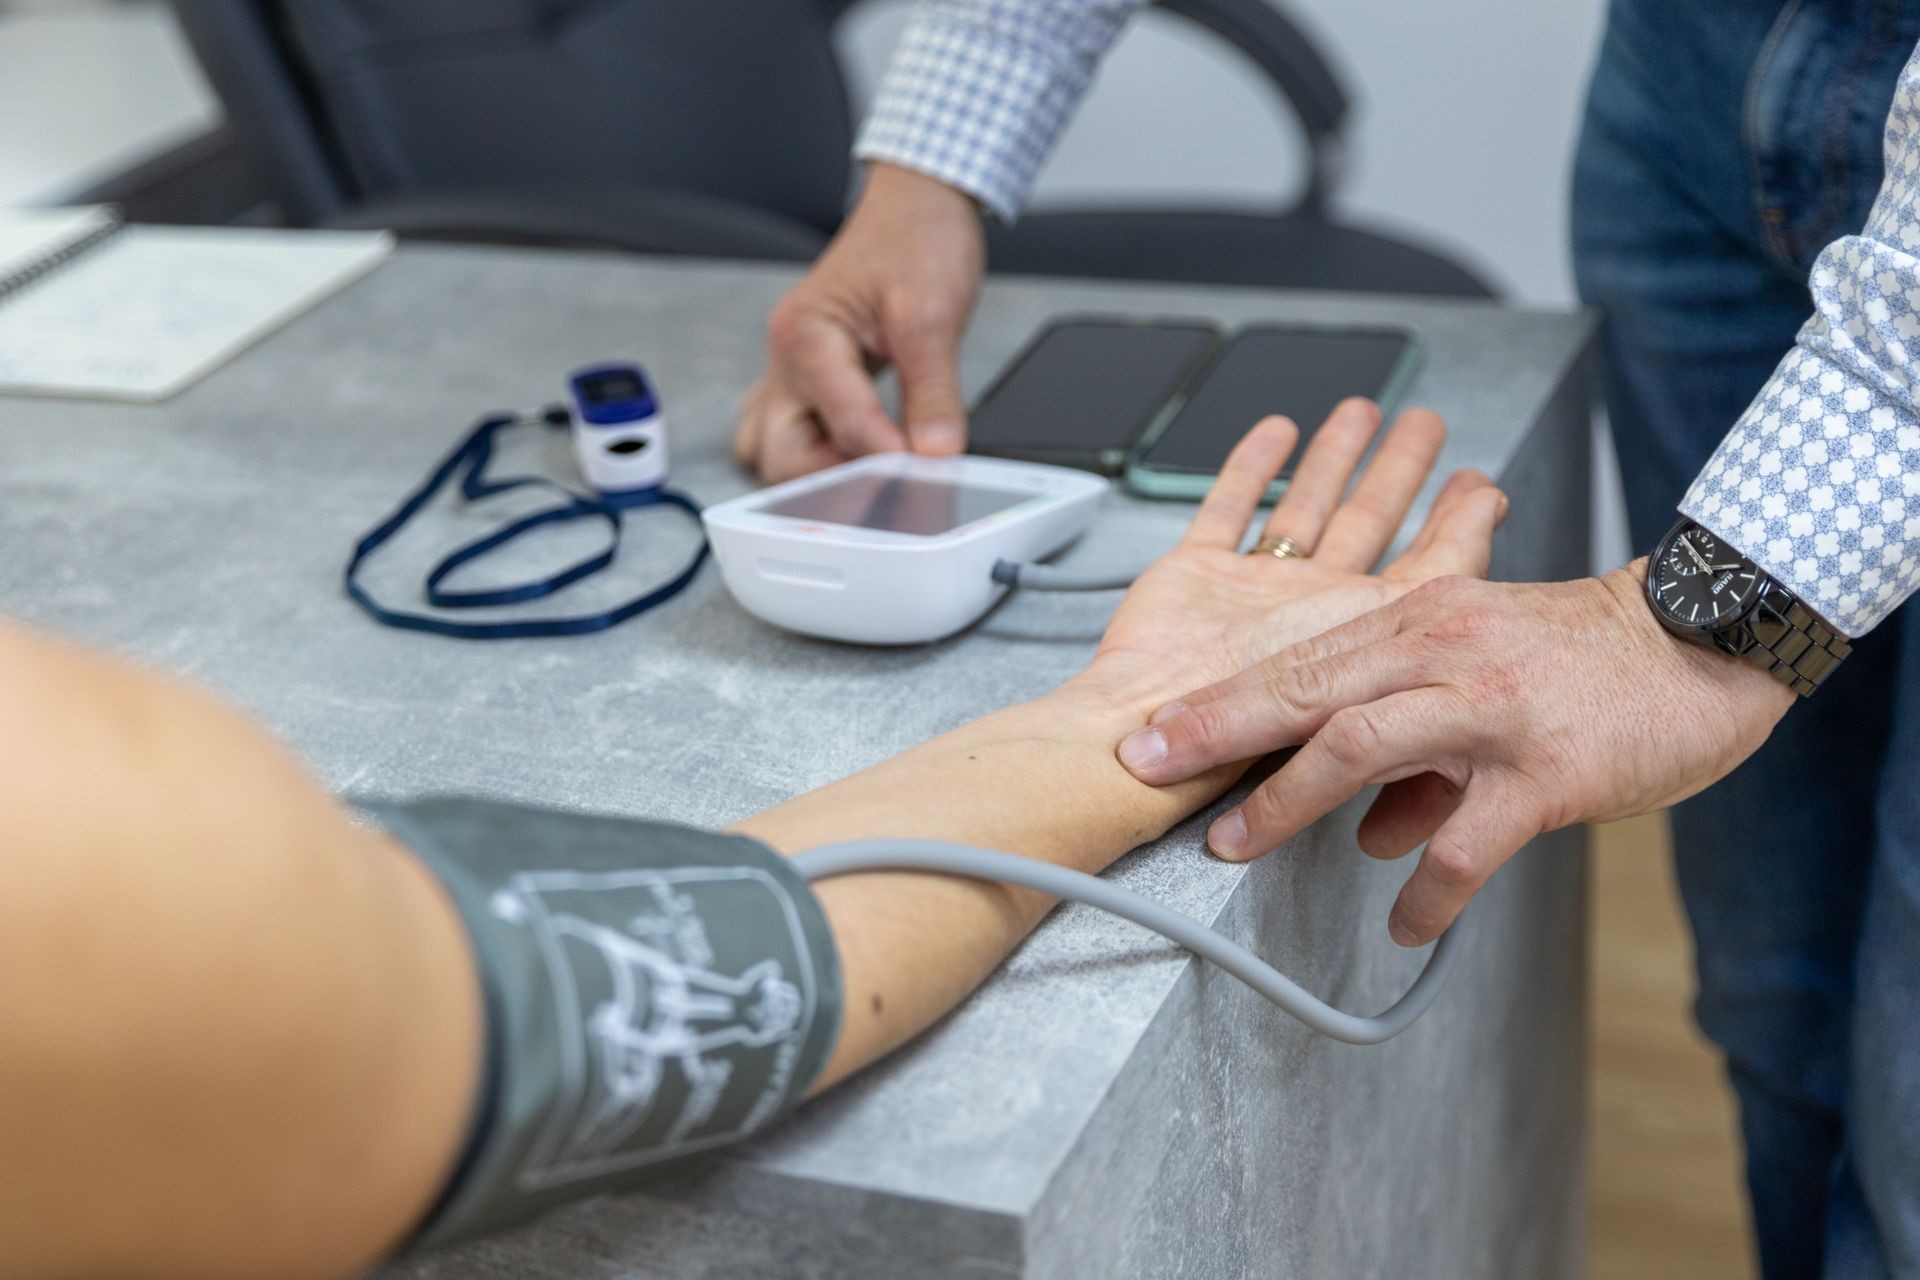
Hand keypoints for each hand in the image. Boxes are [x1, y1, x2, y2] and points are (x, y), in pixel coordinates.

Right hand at [734, 164, 984, 481]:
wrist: (915, 206)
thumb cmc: (914, 240)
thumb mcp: (933, 313)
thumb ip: (934, 392)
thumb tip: (936, 453)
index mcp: (804, 335)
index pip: (843, 425)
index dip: (889, 457)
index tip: (928, 472)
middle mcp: (784, 359)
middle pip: (781, 456)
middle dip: (834, 480)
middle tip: (894, 482)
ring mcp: (788, 373)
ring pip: (775, 452)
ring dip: (819, 473)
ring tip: (875, 468)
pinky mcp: (805, 382)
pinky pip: (791, 434)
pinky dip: (820, 455)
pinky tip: (860, 453)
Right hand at [1081, 398, 1508, 708]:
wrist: (1154, 732)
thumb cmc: (1249, 740)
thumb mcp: (1374, 690)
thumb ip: (1430, 648)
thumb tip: (1505, 622)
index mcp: (1361, 635)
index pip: (1427, 570)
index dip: (1460, 529)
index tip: (1486, 491)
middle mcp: (1312, 606)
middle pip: (1371, 524)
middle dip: (1402, 473)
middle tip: (1426, 426)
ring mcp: (1255, 588)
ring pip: (1306, 506)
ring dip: (1335, 458)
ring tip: (1362, 413)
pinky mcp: (1197, 574)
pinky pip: (1228, 509)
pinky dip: (1249, 468)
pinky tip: (1273, 435)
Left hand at [1117, 566, 1796, 946]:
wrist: (1702, 639)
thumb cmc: (1581, 660)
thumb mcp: (1478, 669)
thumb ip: (1413, 745)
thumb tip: (1362, 829)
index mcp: (1416, 621)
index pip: (1296, 659)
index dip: (1216, 699)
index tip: (1148, 732)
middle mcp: (1440, 652)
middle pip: (1304, 690)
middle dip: (1215, 734)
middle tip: (1147, 772)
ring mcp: (1488, 709)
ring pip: (1361, 749)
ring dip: (1289, 803)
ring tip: (1238, 848)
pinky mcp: (1543, 770)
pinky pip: (1464, 840)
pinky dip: (1425, 889)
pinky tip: (1403, 920)